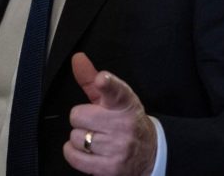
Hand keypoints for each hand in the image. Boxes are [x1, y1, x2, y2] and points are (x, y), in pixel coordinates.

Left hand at [63, 53, 156, 175]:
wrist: (149, 152)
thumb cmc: (126, 121)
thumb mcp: (113, 99)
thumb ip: (92, 79)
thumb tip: (77, 58)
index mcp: (124, 103)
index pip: (115, 91)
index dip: (107, 84)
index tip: (101, 80)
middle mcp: (123, 124)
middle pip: (78, 115)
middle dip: (81, 119)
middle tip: (94, 122)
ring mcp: (118, 147)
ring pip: (76, 138)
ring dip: (80, 138)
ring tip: (95, 138)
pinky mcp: (111, 168)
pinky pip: (75, 157)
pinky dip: (74, 153)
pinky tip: (86, 150)